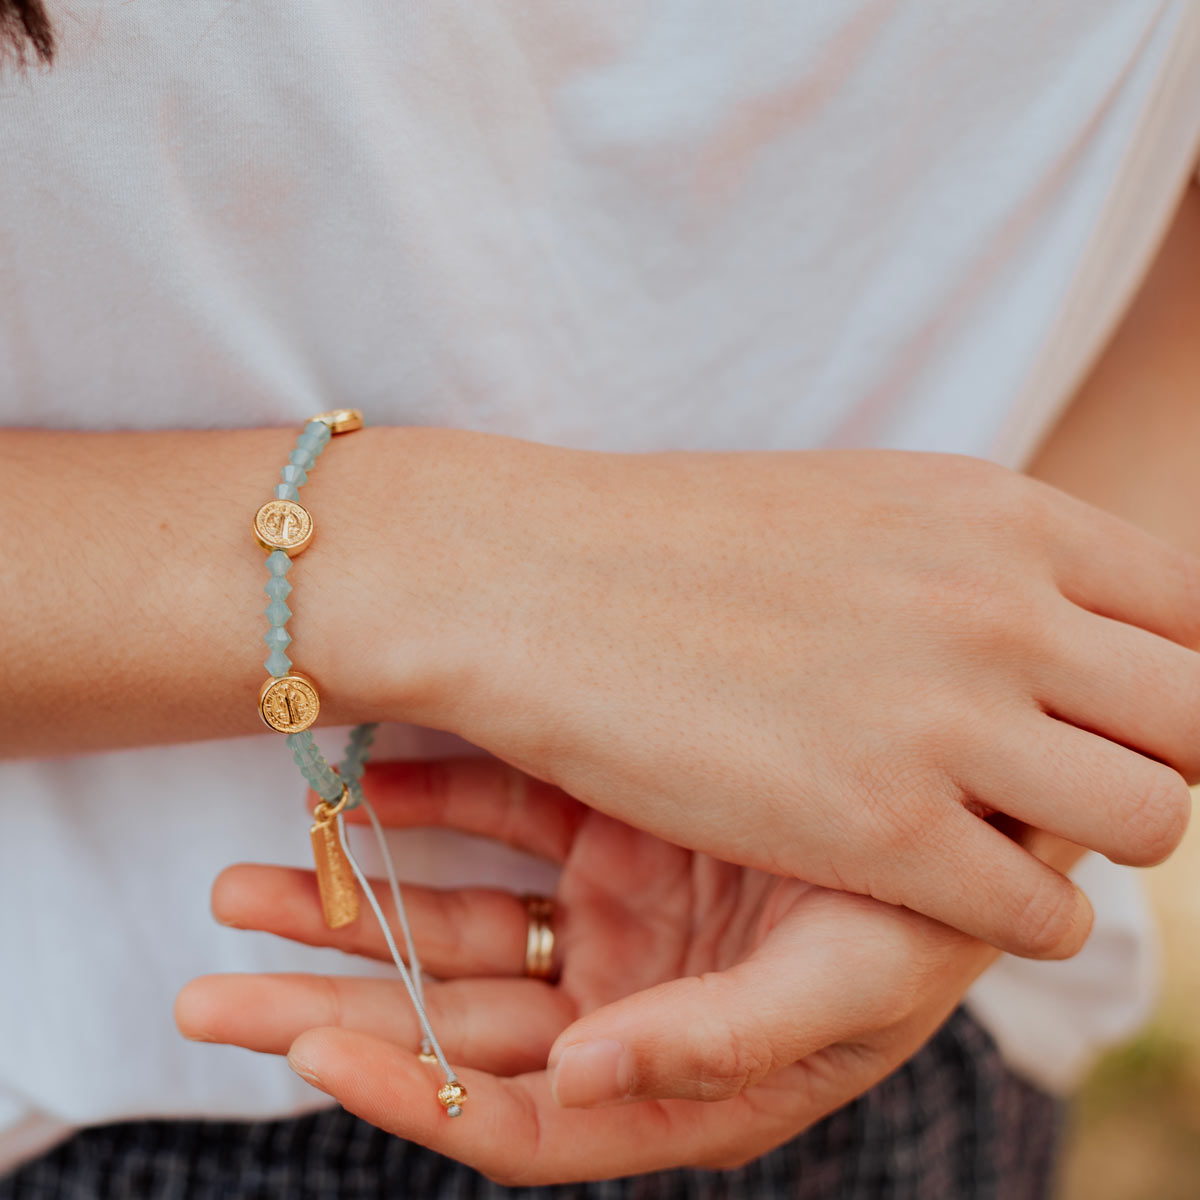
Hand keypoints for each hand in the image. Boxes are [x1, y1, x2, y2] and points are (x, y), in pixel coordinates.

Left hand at [175, 757, 1049, 1183]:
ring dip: (352, 908)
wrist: (954, 782)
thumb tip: (576, 1082)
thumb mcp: (852, 984)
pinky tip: (355, 795)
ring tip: (241, 890)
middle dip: (330, 1009)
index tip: (314, 1052)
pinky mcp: (610, 821)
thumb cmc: (929, 902)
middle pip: (451, 1021)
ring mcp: (614, 905)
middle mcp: (628, 996)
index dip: (413, 1093)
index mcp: (676, 1072)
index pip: (518, 1114)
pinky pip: (498, 819)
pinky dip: (426, 808)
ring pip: (455, 919)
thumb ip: (719, 1044)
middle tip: (212, 995)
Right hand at [377, 438, 1194, 957]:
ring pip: (1151, 823)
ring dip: (1091, 844)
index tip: (1111, 715)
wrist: (526, 576)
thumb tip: (1048, 613)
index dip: (1167, 677)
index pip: (1196, 613)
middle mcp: (1000, 607)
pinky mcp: (880, 830)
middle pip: (1198, 719)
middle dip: (1156, 761)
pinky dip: (1016, 915)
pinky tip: (937, 886)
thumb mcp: (858, 507)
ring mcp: (949, 719)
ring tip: (1007, 839)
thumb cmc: (672, 542)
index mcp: (1000, 514)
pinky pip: (1042, 914)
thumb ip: (971, 558)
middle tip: (1068, 784)